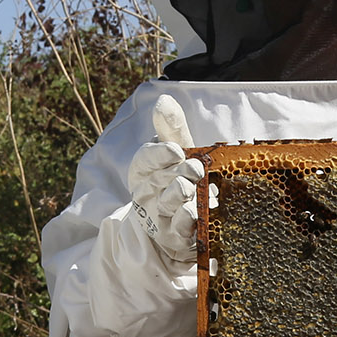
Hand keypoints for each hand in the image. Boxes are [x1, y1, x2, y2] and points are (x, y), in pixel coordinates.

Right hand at [127, 95, 204, 266]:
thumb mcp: (181, 151)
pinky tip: (193, 213)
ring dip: (178, 193)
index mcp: (144, 172)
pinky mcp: (175, 237)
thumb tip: (162, 99)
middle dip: (175, 172)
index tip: (176, 149)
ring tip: (190, 187)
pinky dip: (184, 220)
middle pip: (156, 181)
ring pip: (165, 203)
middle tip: (193, 166)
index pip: (143, 161)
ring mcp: (159, 217)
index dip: (157, 155)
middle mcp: (147, 194)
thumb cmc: (183, 179)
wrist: (192, 222)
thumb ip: (172, 127)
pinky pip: (177, 228)